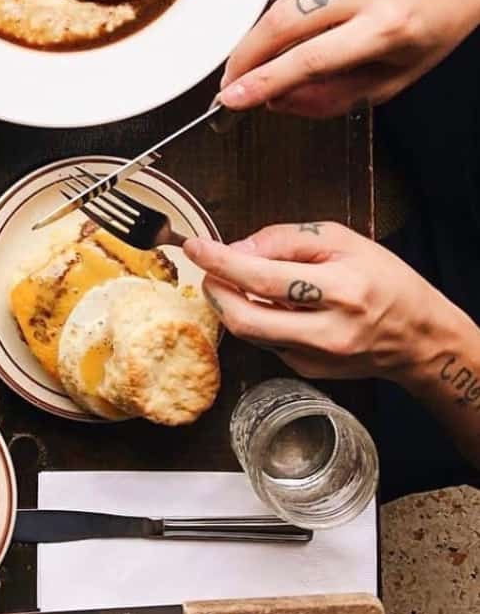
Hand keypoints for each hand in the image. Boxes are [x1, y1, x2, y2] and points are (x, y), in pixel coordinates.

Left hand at [183, 222, 451, 382]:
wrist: (419, 336)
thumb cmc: (382, 279)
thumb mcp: (339, 240)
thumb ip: (282, 241)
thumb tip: (235, 250)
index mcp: (341, 289)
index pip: (263, 277)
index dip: (221, 262)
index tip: (194, 246)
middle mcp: (329, 330)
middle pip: (245, 319)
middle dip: (215, 291)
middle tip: (210, 269)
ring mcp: (318, 358)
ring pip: (250, 334)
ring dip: (231, 304)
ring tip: (237, 281)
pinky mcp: (309, 372)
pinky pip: (267, 342)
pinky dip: (257, 319)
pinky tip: (272, 305)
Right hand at [217, 0, 479, 117]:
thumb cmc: (435, 23)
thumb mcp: (399, 76)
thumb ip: (337, 96)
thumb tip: (280, 101)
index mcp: (387, 29)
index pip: (312, 60)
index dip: (265, 81)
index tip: (234, 96)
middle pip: (282, 25)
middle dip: (245, 58)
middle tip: (231, 81)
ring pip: (282, 5)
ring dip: (262, 39)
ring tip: (262, 60)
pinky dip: (296, 11)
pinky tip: (317, 16)